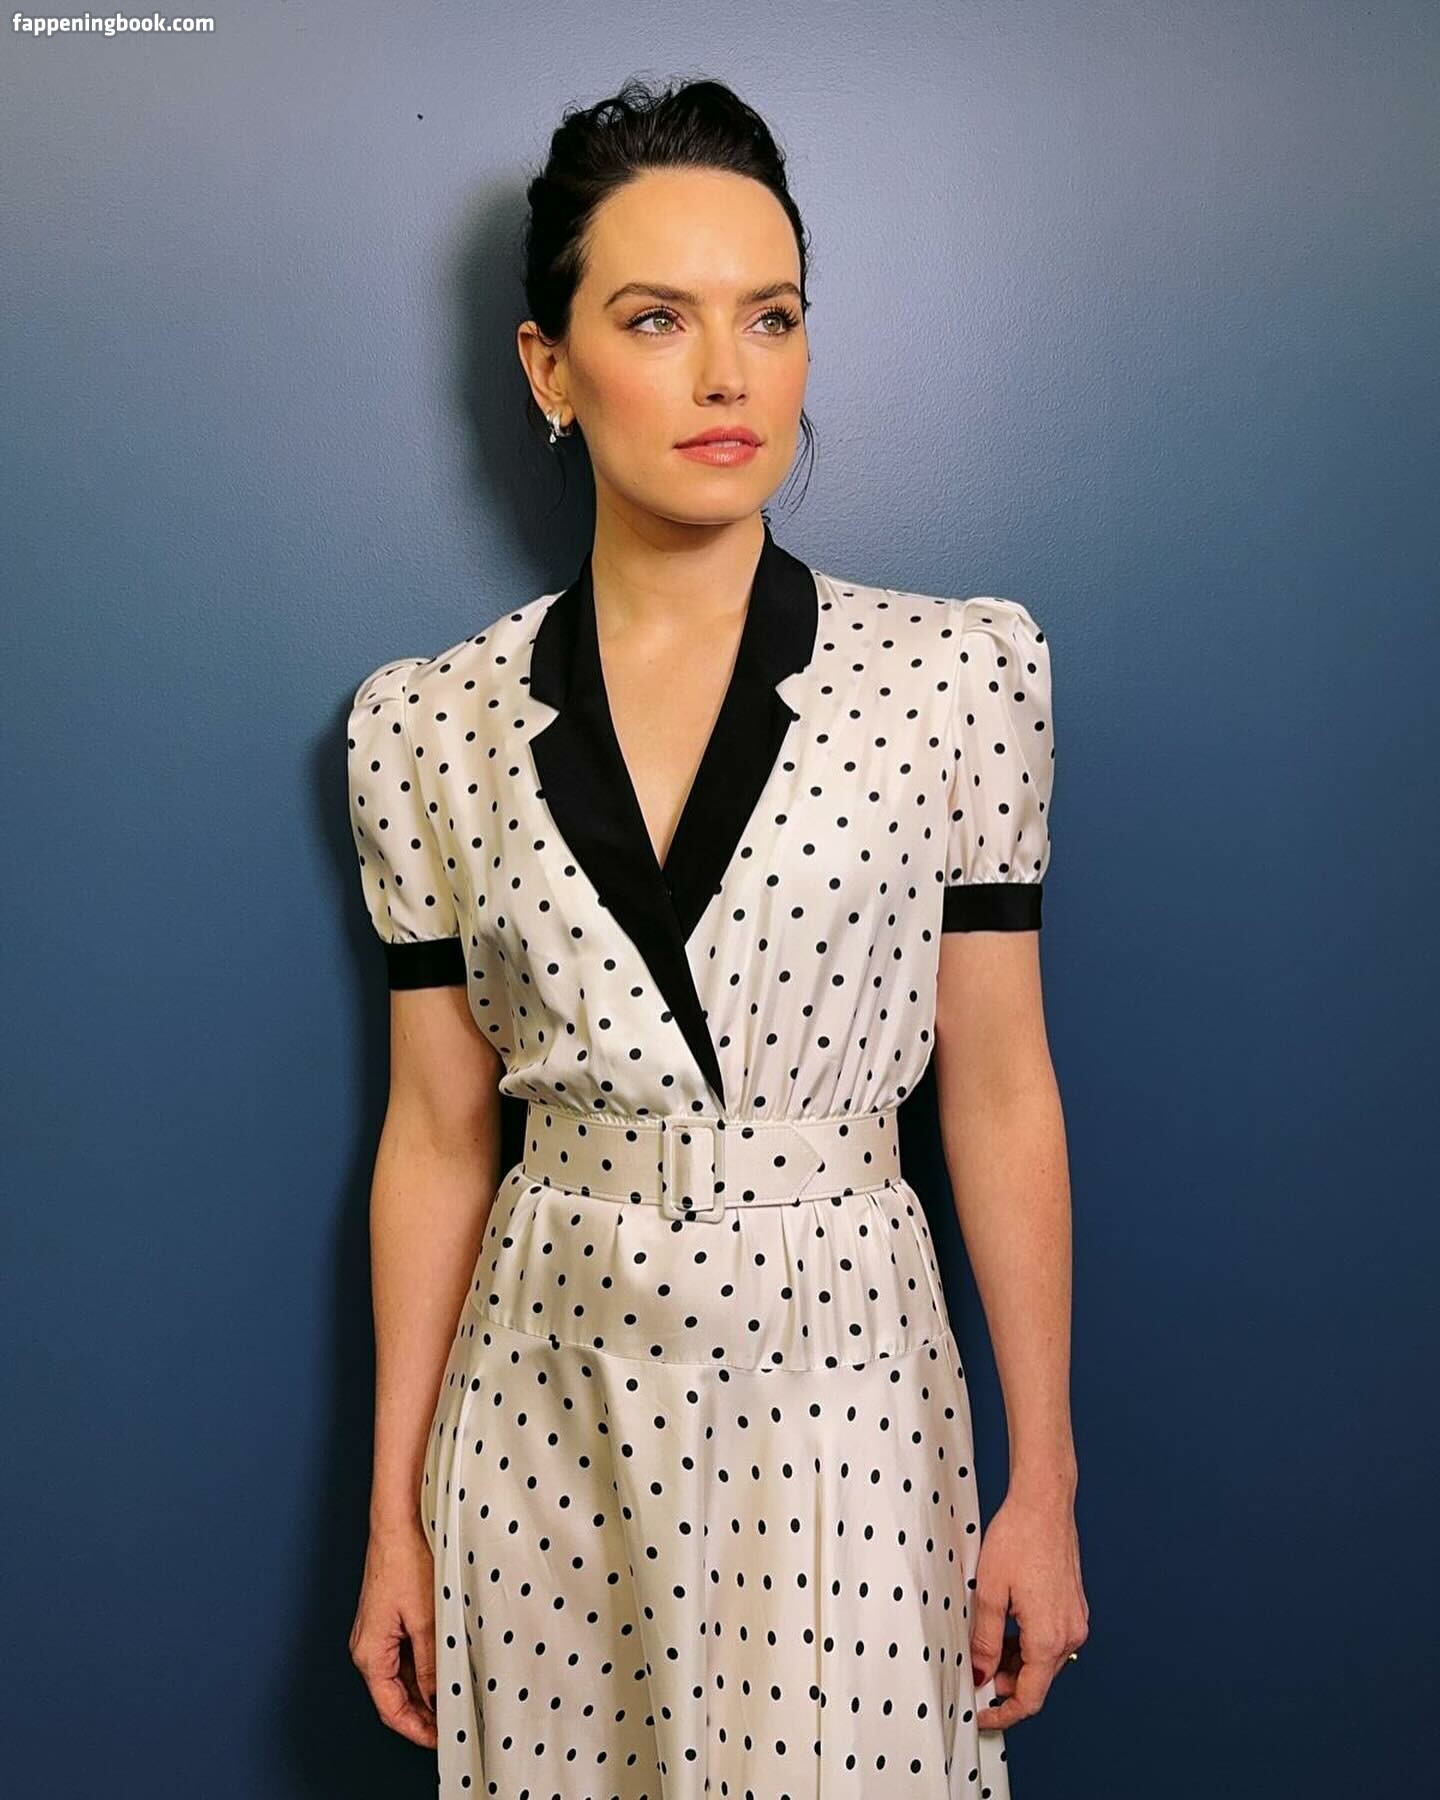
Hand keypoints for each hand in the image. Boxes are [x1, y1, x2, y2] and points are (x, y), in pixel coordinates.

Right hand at [349, 1519, 437, 1747]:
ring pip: (400, 1677)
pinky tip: (443, 1669)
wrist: (398, 1522)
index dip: (417, 1729)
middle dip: (422, 1714)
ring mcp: (376, 1633)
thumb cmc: (405, 1561)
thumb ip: (431, 1663)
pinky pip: (403, 1655)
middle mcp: (367, 1646)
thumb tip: (439, 1697)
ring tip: (453, 1700)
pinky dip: (422, 1668)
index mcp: (369, 1652)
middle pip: (394, 1696)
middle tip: (452, 1725)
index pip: (391, 1709)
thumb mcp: (426, 1619)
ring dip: (423, 1690)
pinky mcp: (387, 1619)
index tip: (441, 1740)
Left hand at [969, 1488, 1088, 1729]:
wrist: (1044, 1502)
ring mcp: (1075, 1620)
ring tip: (986, 1645)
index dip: (1003, 1714)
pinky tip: (1007, 1626)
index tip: (981, 1715)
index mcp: (1048, 1638)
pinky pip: (1052, 1640)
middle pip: (1038, 1682)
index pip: (1029, 1698)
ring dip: (1017, 1664)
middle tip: (975, 1673)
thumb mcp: (988, 1593)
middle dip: (1006, 1686)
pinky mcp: (1074, 1606)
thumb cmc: (1017, 1538)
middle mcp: (1069, 1635)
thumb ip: (985, 1641)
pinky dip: (1029, 1644)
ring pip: (1045, 1661)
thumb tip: (981, 1675)